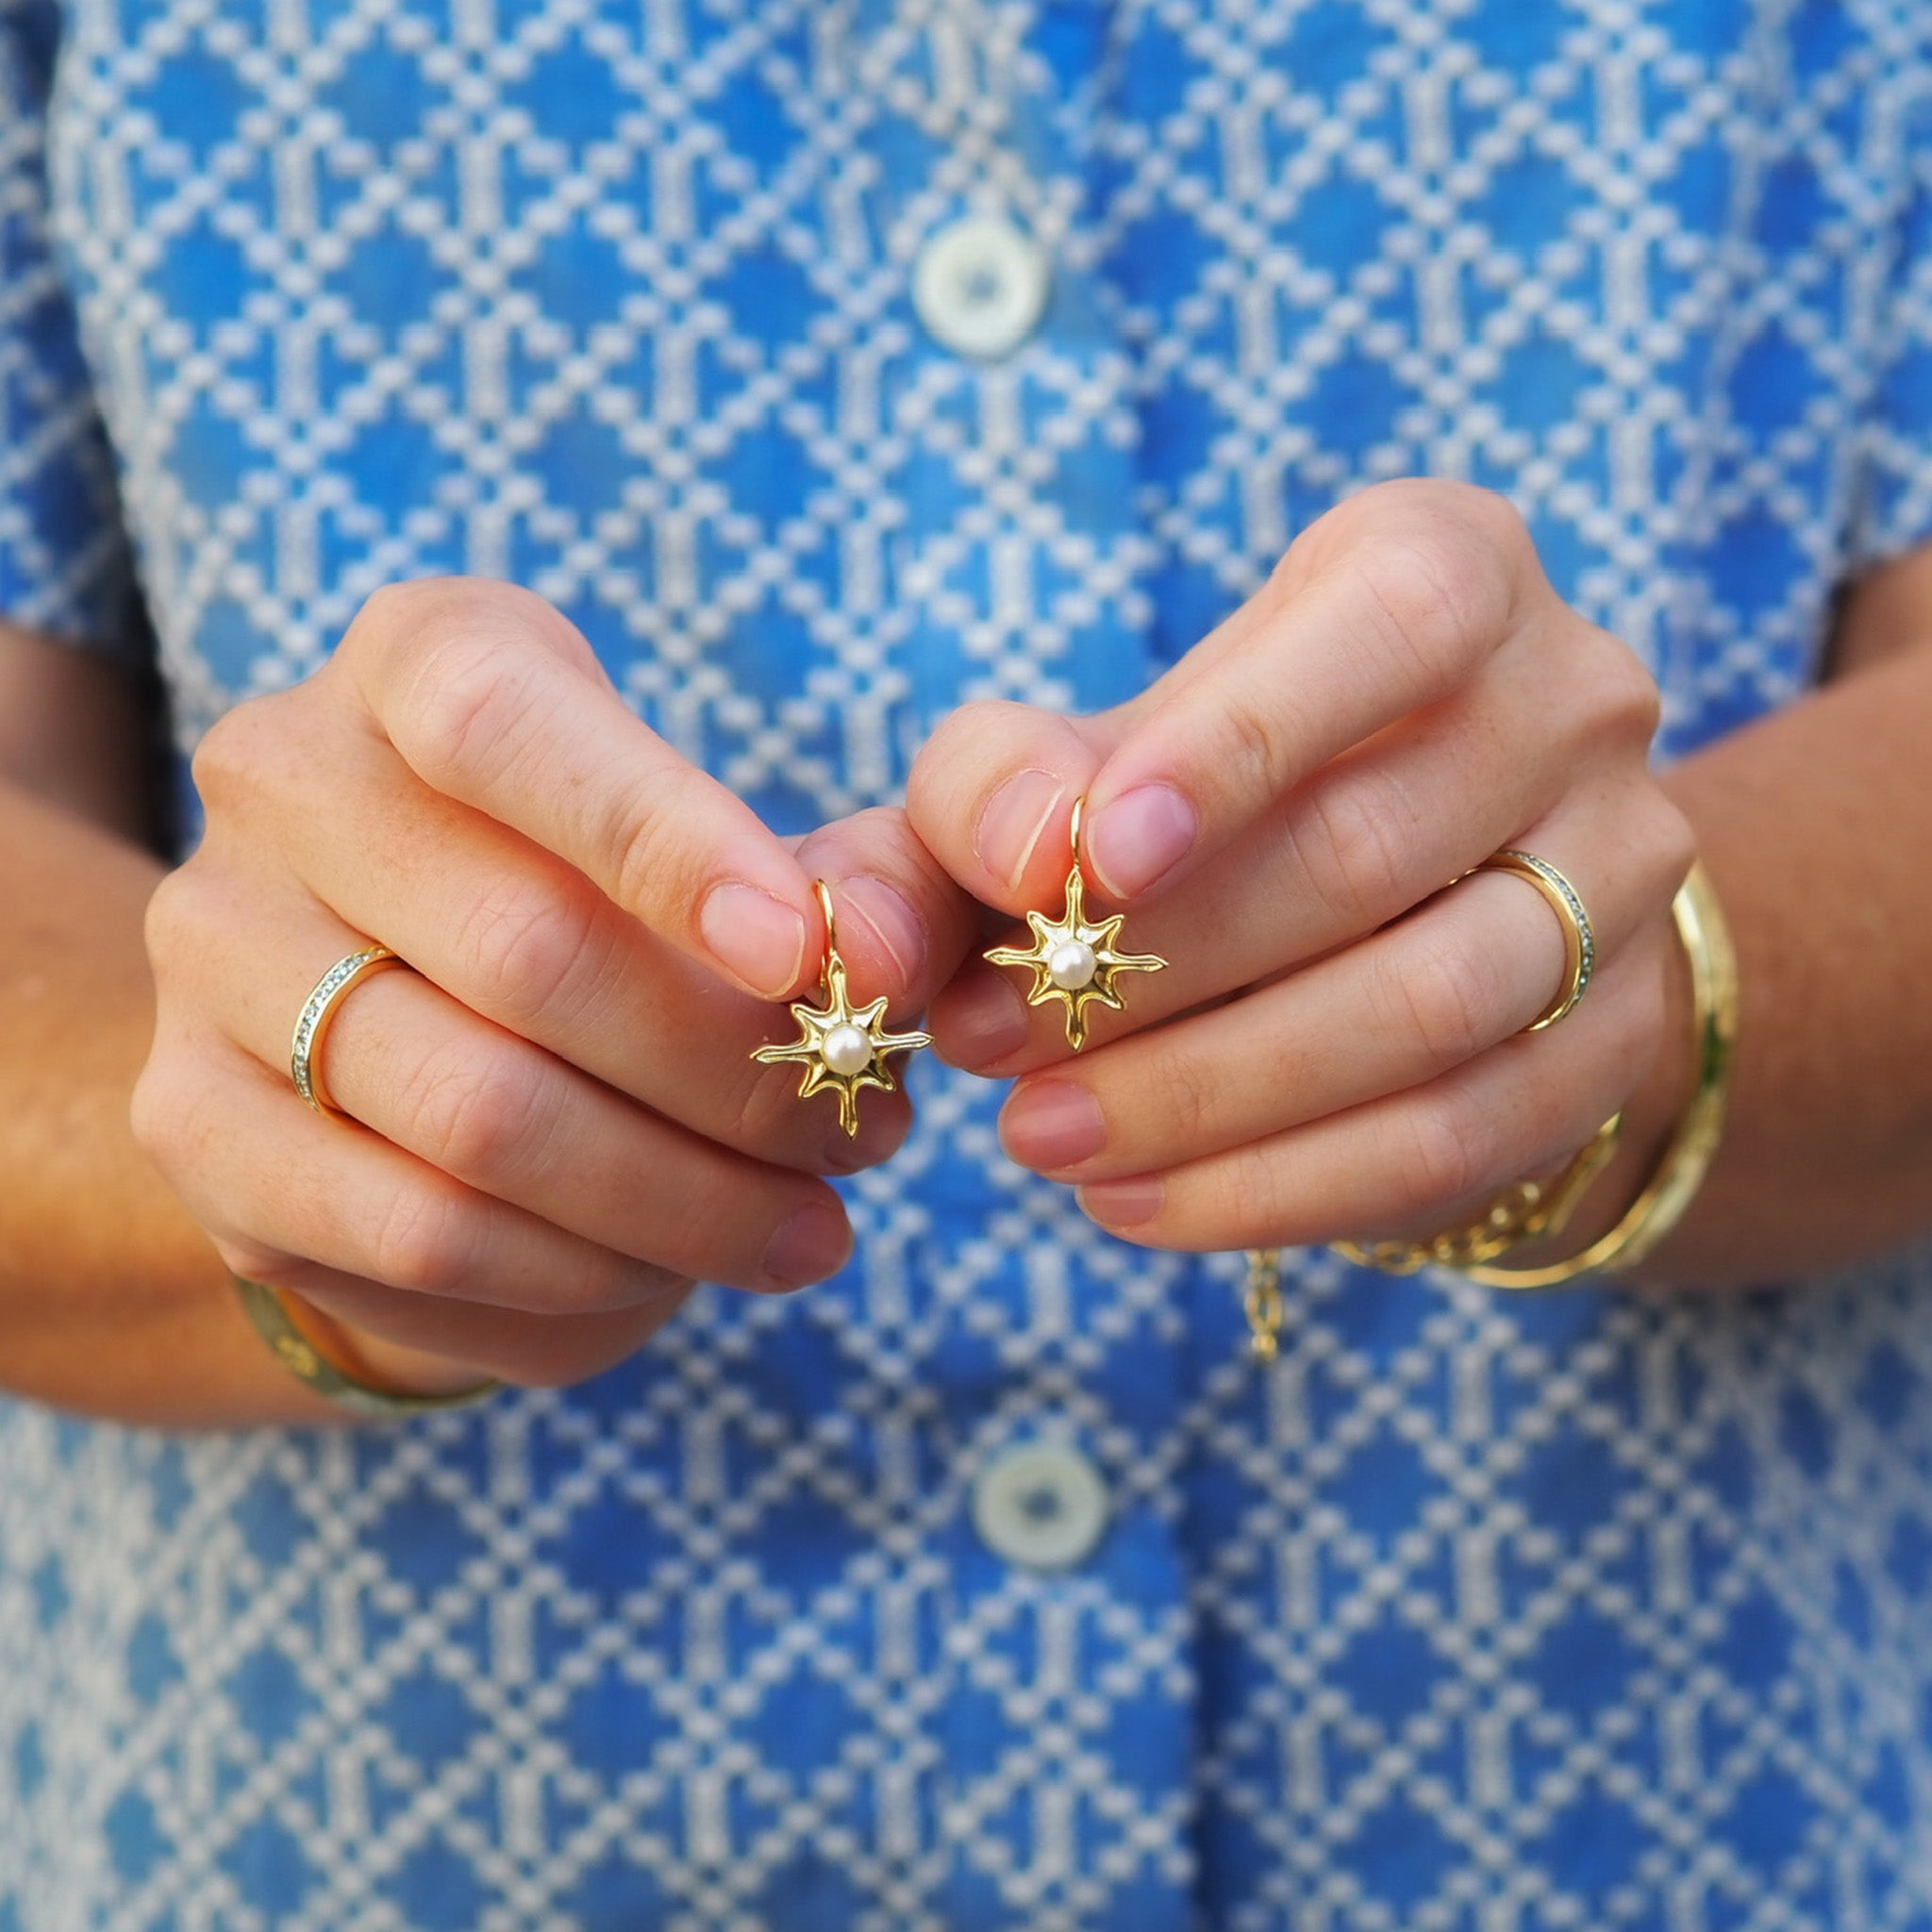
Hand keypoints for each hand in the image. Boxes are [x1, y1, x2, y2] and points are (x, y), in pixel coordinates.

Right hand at [135, 579, 974, 1389]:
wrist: (408, 999)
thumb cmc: (632, 899)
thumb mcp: (751, 843)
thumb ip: (860, 877)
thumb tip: (889, 956)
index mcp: (415, 660)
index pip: (504, 723)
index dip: (663, 840)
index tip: (808, 957)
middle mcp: (281, 780)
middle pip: (522, 949)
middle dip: (738, 1073)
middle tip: (868, 1130)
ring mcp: (213, 954)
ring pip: (476, 1116)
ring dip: (683, 1199)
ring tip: (811, 1223)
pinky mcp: (196, 1124)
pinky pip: (415, 1234)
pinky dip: (581, 1276)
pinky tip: (681, 1271)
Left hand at [907, 481, 1695, 1253]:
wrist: (1397, 894)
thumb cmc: (1193, 795)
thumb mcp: (1087, 750)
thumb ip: (1005, 782)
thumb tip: (1026, 855)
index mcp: (1454, 570)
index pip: (1391, 623)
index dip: (1241, 741)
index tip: (1096, 861)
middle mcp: (1573, 701)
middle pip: (1372, 848)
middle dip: (1158, 966)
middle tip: (993, 1043)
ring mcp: (1620, 871)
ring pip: (1428, 1010)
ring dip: (1209, 1096)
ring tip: (1046, 1137)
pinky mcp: (1614, 1031)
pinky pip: (1458, 1135)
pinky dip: (1280, 1187)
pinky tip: (1141, 1201)